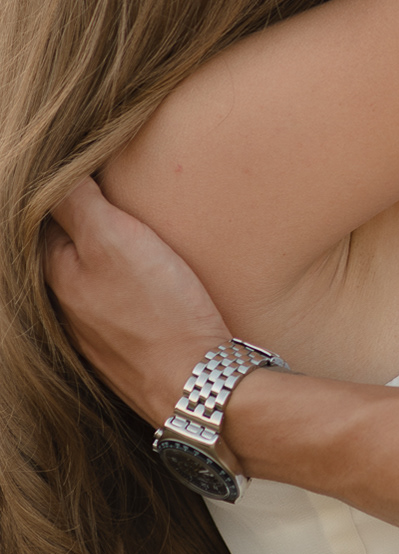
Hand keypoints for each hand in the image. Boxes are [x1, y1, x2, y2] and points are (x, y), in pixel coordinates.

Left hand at [45, 176, 231, 429]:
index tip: (96, 168)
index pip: (45, 216)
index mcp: (54, 275)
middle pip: (67, 248)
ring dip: (107, 256)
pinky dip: (125, 287)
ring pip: (91, 279)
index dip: (69, 188)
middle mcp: (63, 308)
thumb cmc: (159, 311)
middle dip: (86, 222)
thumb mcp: (115, 239)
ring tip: (135, 233)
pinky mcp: (122, 352)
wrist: (197, 384)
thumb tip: (50, 172)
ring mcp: (91, 334)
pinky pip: (114, 307)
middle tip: (116, 194)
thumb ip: (77, 202)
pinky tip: (147, 282)